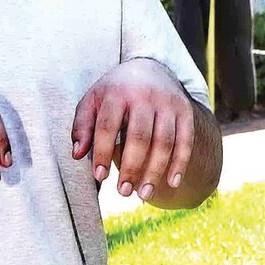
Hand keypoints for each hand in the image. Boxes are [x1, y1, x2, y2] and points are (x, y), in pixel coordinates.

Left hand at [72, 57, 197, 198]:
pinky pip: (186, 139)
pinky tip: (172, 182)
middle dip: (131, 168)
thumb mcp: (93, 101)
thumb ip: (82, 126)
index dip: (103, 153)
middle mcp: (145, 95)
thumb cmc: (115, 93)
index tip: (99, 176)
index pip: (108, 126)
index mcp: (118, 92)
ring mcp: (168, 103)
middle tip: (122, 193)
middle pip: (139, 136)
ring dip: (155, 171)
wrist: (150, 68)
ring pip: (164, 141)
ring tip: (143, 195)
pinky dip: (180, 162)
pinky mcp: (185, 110)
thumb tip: (78, 155)